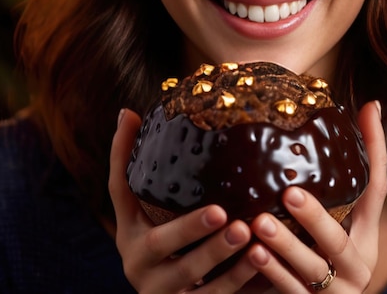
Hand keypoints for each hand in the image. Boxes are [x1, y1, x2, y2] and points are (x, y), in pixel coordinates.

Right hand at [109, 108, 258, 292]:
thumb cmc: (163, 242)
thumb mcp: (148, 209)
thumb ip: (139, 166)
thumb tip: (126, 111)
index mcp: (130, 234)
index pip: (122, 194)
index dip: (130, 165)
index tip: (146, 133)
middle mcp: (140, 266)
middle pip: (161, 246)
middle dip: (191, 230)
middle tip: (222, 213)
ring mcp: (164, 293)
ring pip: (194, 281)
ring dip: (223, 259)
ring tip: (249, 236)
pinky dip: (241, 283)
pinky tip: (264, 262)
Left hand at [246, 101, 386, 292]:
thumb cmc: (323, 253)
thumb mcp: (337, 219)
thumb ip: (337, 175)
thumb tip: (364, 106)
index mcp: (365, 235)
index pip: (375, 190)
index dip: (374, 149)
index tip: (366, 108)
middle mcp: (356, 264)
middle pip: (339, 240)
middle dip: (315, 218)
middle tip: (289, 194)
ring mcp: (336, 291)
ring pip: (311, 270)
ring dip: (285, 246)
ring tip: (258, 224)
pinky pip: (290, 293)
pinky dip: (271, 274)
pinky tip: (252, 254)